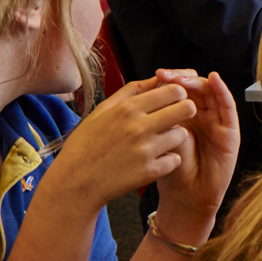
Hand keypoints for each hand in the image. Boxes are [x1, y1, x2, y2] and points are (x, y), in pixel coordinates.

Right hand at [44, 77, 202, 215]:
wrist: (74, 183)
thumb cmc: (86, 144)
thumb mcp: (102, 111)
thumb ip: (132, 90)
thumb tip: (157, 77)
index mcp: (127, 109)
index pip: (174, 90)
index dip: (178, 95)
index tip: (172, 102)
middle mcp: (139, 127)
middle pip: (187, 109)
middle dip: (184, 112)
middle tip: (174, 119)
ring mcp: (145, 150)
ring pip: (183, 135)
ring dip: (174, 138)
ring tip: (158, 142)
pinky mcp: (149, 171)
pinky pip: (175, 160)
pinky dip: (167, 161)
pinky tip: (152, 161)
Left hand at [150, 71, 238, 240]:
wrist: (186, 197)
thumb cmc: (171, 172)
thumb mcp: (160, 141)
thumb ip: (160, 120)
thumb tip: (151, 93)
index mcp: (182, 116)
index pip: (178, 89)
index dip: (169, 80)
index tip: (154, 76)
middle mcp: (201, 115)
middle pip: (195, 87)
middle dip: (181, 78)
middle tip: (166, 76)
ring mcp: (217, 121)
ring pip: (211, 92)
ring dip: (198, 82)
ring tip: (182, 80)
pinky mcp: (230, 130)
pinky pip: (229, 107)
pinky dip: (223, 91)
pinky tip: (215, 80)